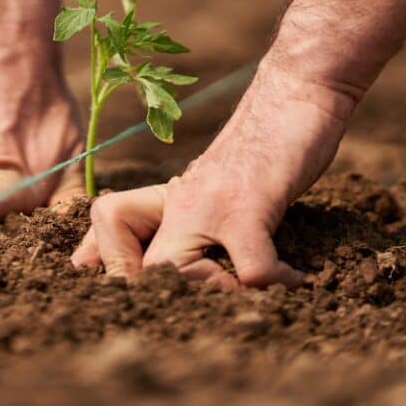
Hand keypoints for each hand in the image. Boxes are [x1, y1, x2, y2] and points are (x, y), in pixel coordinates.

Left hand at [71, 67, 352, 287]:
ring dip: (214, 298)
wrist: (295, 91)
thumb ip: (196, 224)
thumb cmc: (264, 147)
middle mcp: (178, 205)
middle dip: (158, 302)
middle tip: (201, 314)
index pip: (109, 236)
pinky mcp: (248, 205)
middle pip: (133, 270)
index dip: (111, 271)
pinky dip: (274, 283)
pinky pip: (250, 268)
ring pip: (174, 274)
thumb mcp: (217, 188)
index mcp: (168, 204)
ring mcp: (208, 205)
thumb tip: (191, 267)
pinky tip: (296, 280)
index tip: (132, 301)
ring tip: (250, 297)